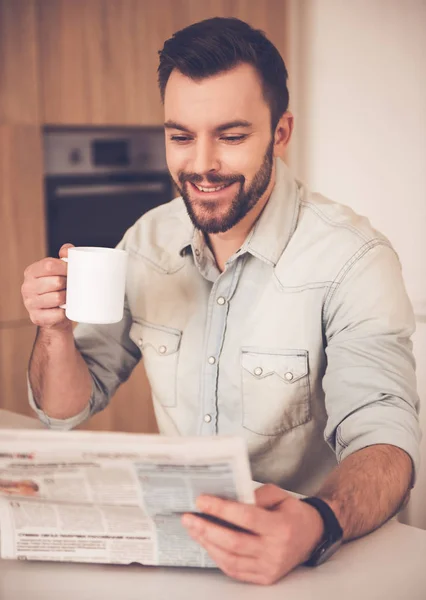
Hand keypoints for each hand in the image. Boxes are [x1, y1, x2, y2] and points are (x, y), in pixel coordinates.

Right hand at [21, 243, 73, 329]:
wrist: (56, 314)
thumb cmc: (59, 288)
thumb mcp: (60, 269)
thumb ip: (65, 254)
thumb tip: (67, 251)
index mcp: (31, 272)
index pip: (50, 265)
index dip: (65, 268)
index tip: (74, 271)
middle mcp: (27, 287)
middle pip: (56, 282)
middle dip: (69, 284)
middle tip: (72, 286)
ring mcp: (30, 303)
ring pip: (58, 298)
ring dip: (68, 298)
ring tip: (69, 297)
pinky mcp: (36, 318)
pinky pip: (58, 314)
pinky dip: (65, 312)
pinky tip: (65, 310)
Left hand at [182, 484, 324, 584]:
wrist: (313, 536)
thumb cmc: (292, 512)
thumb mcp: (279, 495)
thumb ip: (255, 495)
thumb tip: (228, 498)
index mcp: (280, 527)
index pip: (245, 518)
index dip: (221, 509)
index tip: (202, 500)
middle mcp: (275, 551)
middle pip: (233, 542)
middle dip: (206, 529)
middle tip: (188, 517)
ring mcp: (269, 568)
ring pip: (230, 559)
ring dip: (207, 544)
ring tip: (193, 529)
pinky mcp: (264, 578)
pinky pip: (235, 571)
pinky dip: (217, 557)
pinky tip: (207, 543)